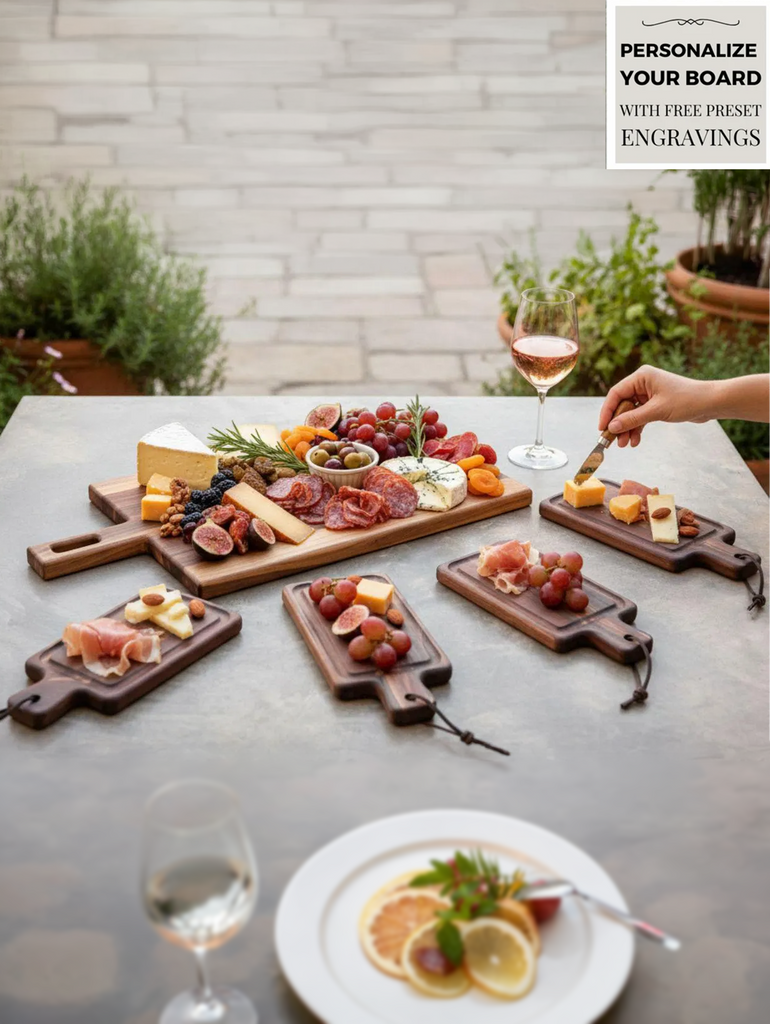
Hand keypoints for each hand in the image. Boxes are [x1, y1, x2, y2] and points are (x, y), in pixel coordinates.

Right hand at [598, 366, 712, 447]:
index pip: (616, 394)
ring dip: (627, 429)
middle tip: (613, 441)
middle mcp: (643, 383)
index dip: (607, 411)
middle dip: (618, 424)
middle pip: (622, 405)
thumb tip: (611, 427)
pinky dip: (637, 428)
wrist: (710, 403)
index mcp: (641, 377)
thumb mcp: (657, 411)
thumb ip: (632, 419)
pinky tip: (635, 441)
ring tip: (626, 444)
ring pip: (630, 413)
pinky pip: (640, 417)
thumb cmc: (687, 400)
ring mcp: (649, 394)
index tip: (602, 428)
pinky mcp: (655, 404)